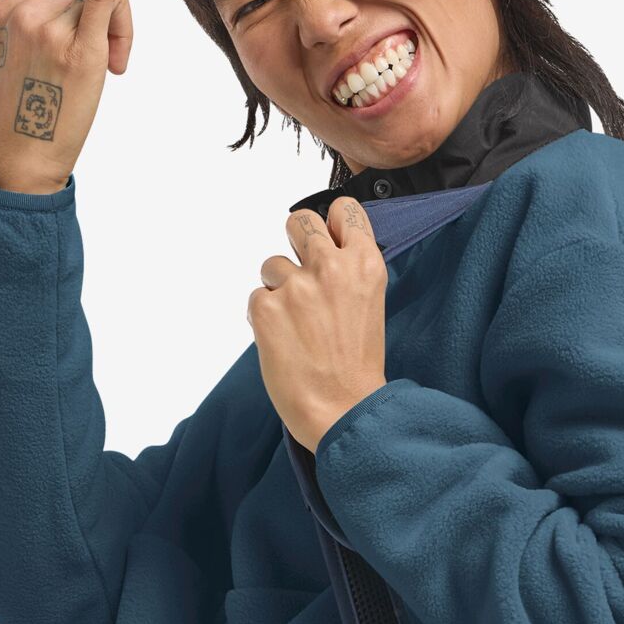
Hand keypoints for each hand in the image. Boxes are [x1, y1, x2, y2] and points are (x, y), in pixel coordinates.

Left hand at [248, 195, 389, 453]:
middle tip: (301, 275)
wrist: (343, 411)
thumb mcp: (368, 306)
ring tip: (296, 325)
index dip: (331, 224)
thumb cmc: (356, 367)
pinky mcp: (266, 308)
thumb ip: (350, 272)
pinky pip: (255, 298)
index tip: (328, 239)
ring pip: (271, 264)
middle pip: (299, 221)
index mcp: (365, 265)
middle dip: (295, 242)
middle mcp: (332, 268)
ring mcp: (297, 286)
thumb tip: (323, 249)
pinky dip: (264, 318)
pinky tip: (284, 342)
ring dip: (277, 289)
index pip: (344, 211)